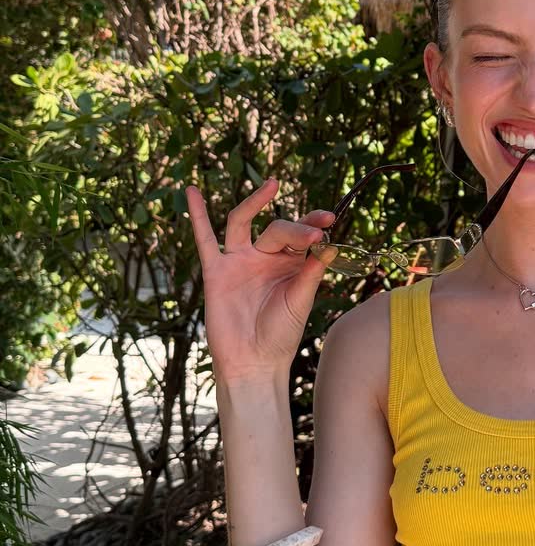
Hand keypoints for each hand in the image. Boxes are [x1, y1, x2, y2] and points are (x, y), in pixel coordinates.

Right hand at [182, 176, 338, 383]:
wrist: (254, 362)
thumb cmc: (281, 335)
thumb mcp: (300, 301)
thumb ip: (311, 273)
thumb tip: (331, 245)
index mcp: (290, 264)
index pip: (302, 235)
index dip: (314, 223)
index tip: (330, 218)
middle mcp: (265, 258)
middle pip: (278, 229)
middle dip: (296, 228)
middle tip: (316, 231)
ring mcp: (240, 262)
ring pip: (243, 222)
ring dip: (255, 202)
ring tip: (272, 184)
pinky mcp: (216, 271)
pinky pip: (205, 240)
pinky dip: (198, 216)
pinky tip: (192, 192)